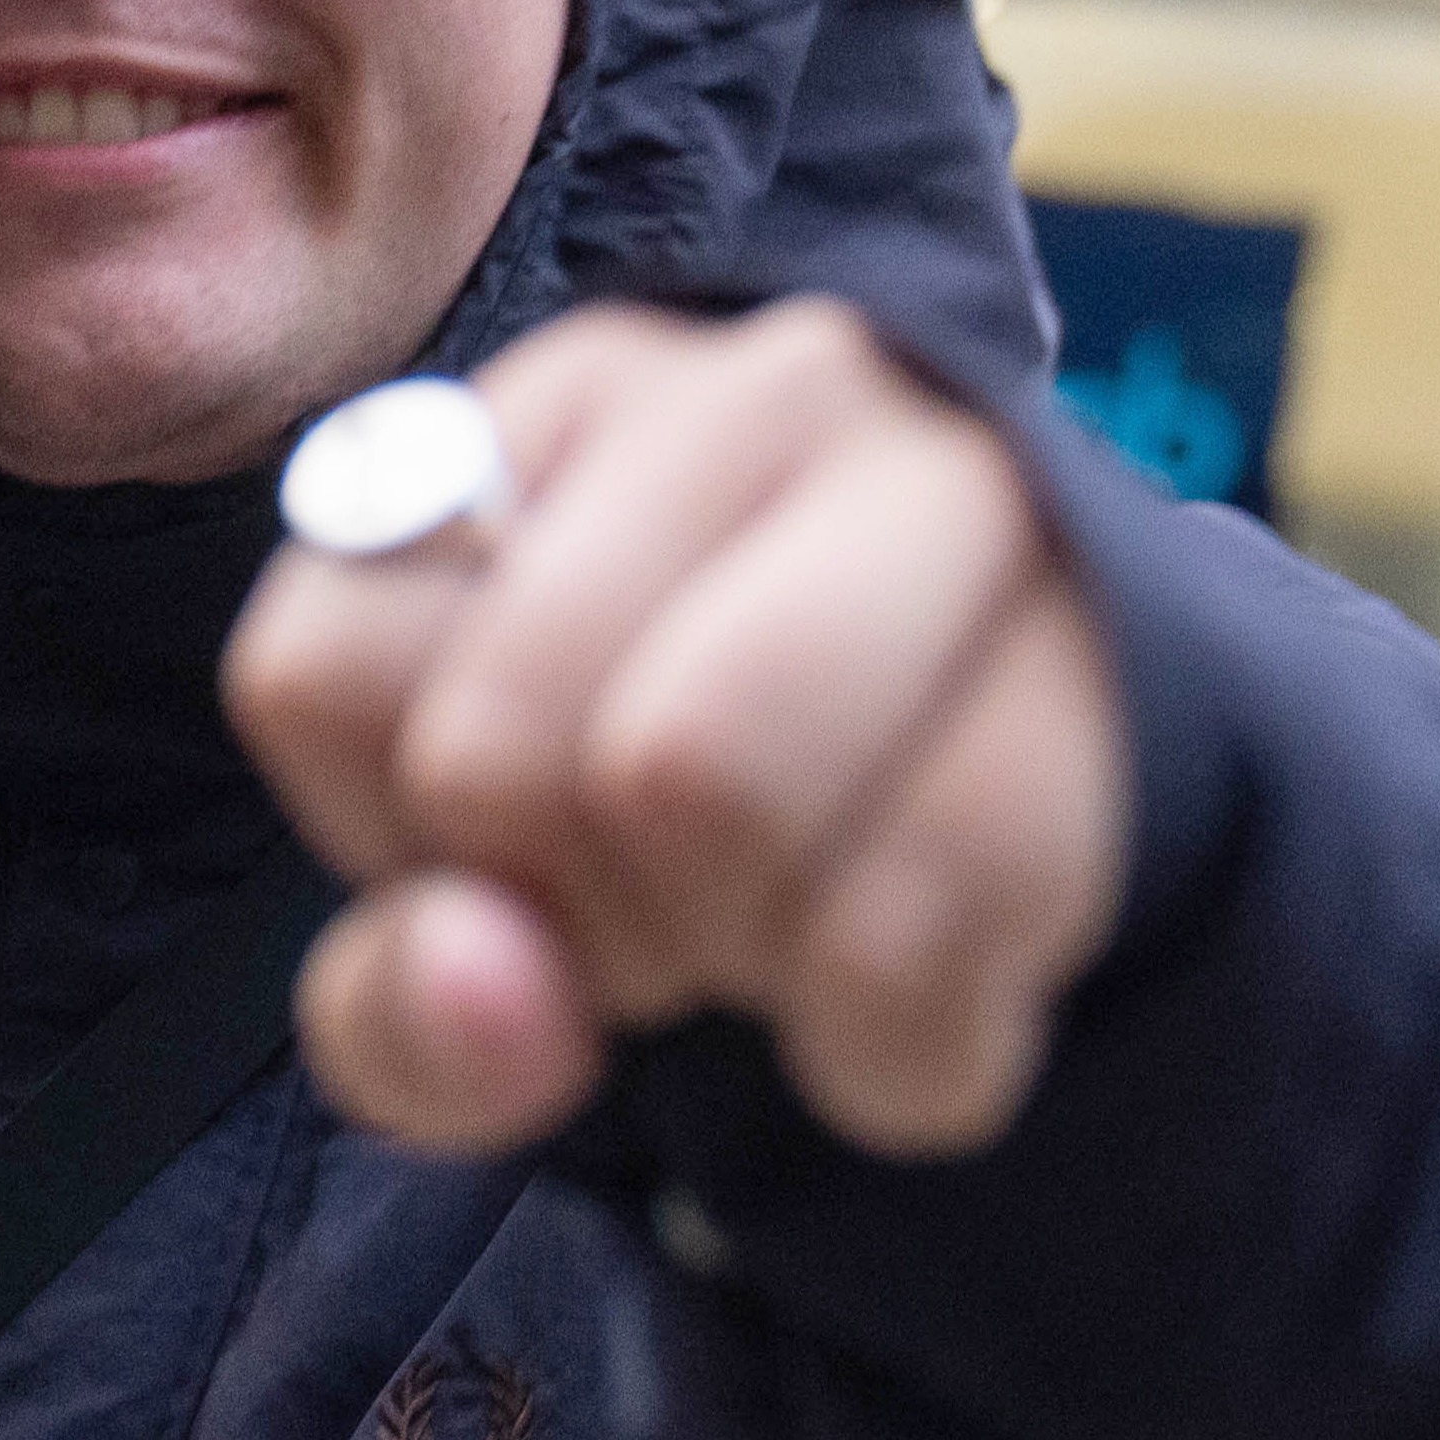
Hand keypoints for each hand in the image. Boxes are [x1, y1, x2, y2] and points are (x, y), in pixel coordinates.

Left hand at [222, 299, 1129, 1163]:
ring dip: (735, 961)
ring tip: (798, 932)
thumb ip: (409, 1003)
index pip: (322, 671)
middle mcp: (749, 391)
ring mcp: (950, 485)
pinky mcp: (1117, 637)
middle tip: (683, 917)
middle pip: (506, 745)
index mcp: (542, 418)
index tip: (523, 855)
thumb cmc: (720, 832)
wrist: (1075, 789)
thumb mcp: (511, 916)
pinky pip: (914, 917)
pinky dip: (894, 1048)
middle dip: (577, 919)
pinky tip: (918, 1008)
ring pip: (703, 785)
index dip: (404, 847)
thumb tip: (496, 991)